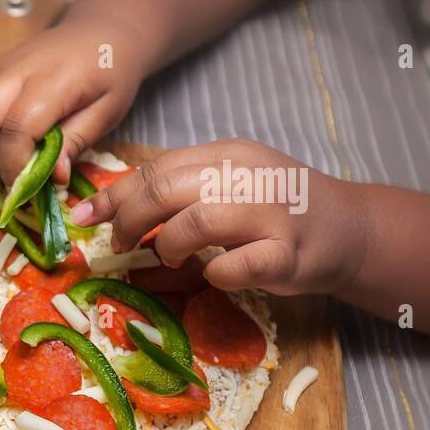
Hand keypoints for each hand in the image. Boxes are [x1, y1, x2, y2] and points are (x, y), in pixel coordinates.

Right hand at [0, 13, 149, 186]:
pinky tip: (7, 151)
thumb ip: (77, 142)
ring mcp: (0, 69)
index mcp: (54, 78)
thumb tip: (54, 178)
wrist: (102, 31)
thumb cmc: (111, 72)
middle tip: (9, 185)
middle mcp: (18, 69)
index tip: (25, 190)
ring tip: (7, 171)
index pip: (18, 128)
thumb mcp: (108, 111)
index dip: (16, 165)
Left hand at [70, 138, 369, 295]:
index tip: (83, 217)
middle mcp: (247, 176)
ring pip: (197, 221)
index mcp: (226, 155)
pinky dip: (214, 274)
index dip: (113, 196)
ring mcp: (270, 215)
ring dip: (168, 245)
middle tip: (122, 242)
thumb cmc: (272, 211)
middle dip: (129, 219)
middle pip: (166, 189)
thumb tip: (108, 208)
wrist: (347, 229)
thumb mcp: (225, 184)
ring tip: (169, 257)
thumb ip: (177, 191)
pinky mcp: (287, 254)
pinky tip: (213, 273)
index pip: (155, 169)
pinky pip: (236, 265)